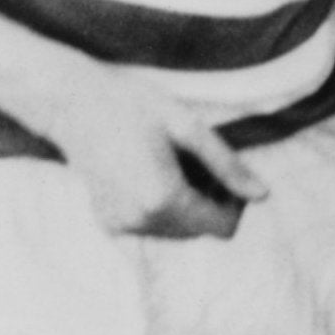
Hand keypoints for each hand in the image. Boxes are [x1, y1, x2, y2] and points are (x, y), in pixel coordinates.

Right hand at [47, 66, 268, 238]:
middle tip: (194, 158)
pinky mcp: (109, 223)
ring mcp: (122, 226)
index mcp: (164, 200)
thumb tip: (263, 195)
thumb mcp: (188, 127)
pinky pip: (154, 225)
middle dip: (210, 200)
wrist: (71, 104)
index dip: (234, 201)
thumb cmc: (133, 105)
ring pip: (179, 231)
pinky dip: (162, 205)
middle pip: (201, 231)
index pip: (223, 227)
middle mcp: (142, 222)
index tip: (222, 169)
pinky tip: (149, 171)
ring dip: (187, 203)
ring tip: (170, 162)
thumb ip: (227, 165)